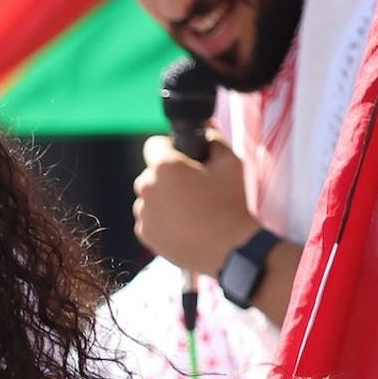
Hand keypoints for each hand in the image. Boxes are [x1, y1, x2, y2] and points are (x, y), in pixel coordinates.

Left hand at [133, 132, 258, 278]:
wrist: (233, 250)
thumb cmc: (233, 204)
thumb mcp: (231, 162)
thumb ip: (212, 139)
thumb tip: (203, 128)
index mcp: (165, 167)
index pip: (154, 145)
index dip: (170, 148)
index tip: (183, 159)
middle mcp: (147, 189)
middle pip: (151, 173)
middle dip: (167, 177)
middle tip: (193, 188)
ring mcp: (144, 214)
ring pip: (149, 197)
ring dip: (163, 199)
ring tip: (190, 210)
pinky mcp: (145, 235)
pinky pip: (149, 218)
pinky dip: (162, 220)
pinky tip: (185, 225)